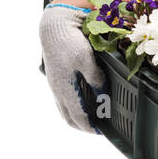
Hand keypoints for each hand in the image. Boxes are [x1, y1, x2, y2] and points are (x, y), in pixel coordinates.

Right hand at [39, 4, 106, 131]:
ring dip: (78, 116)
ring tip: (94, 117)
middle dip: (84, 125)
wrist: (54, 26)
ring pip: (65, 109)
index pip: (78, 118)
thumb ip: (96, 80)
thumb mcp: (87, 60)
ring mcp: (55, 84)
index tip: (103, 132)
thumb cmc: (71, 42)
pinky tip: (84, 100)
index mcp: (65, 89)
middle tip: (99, 127)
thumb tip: (103, 96)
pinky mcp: (55, 78)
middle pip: (69, 118)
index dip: (91, 128)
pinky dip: (74, 105)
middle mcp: (58, 90)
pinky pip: (64, 99)